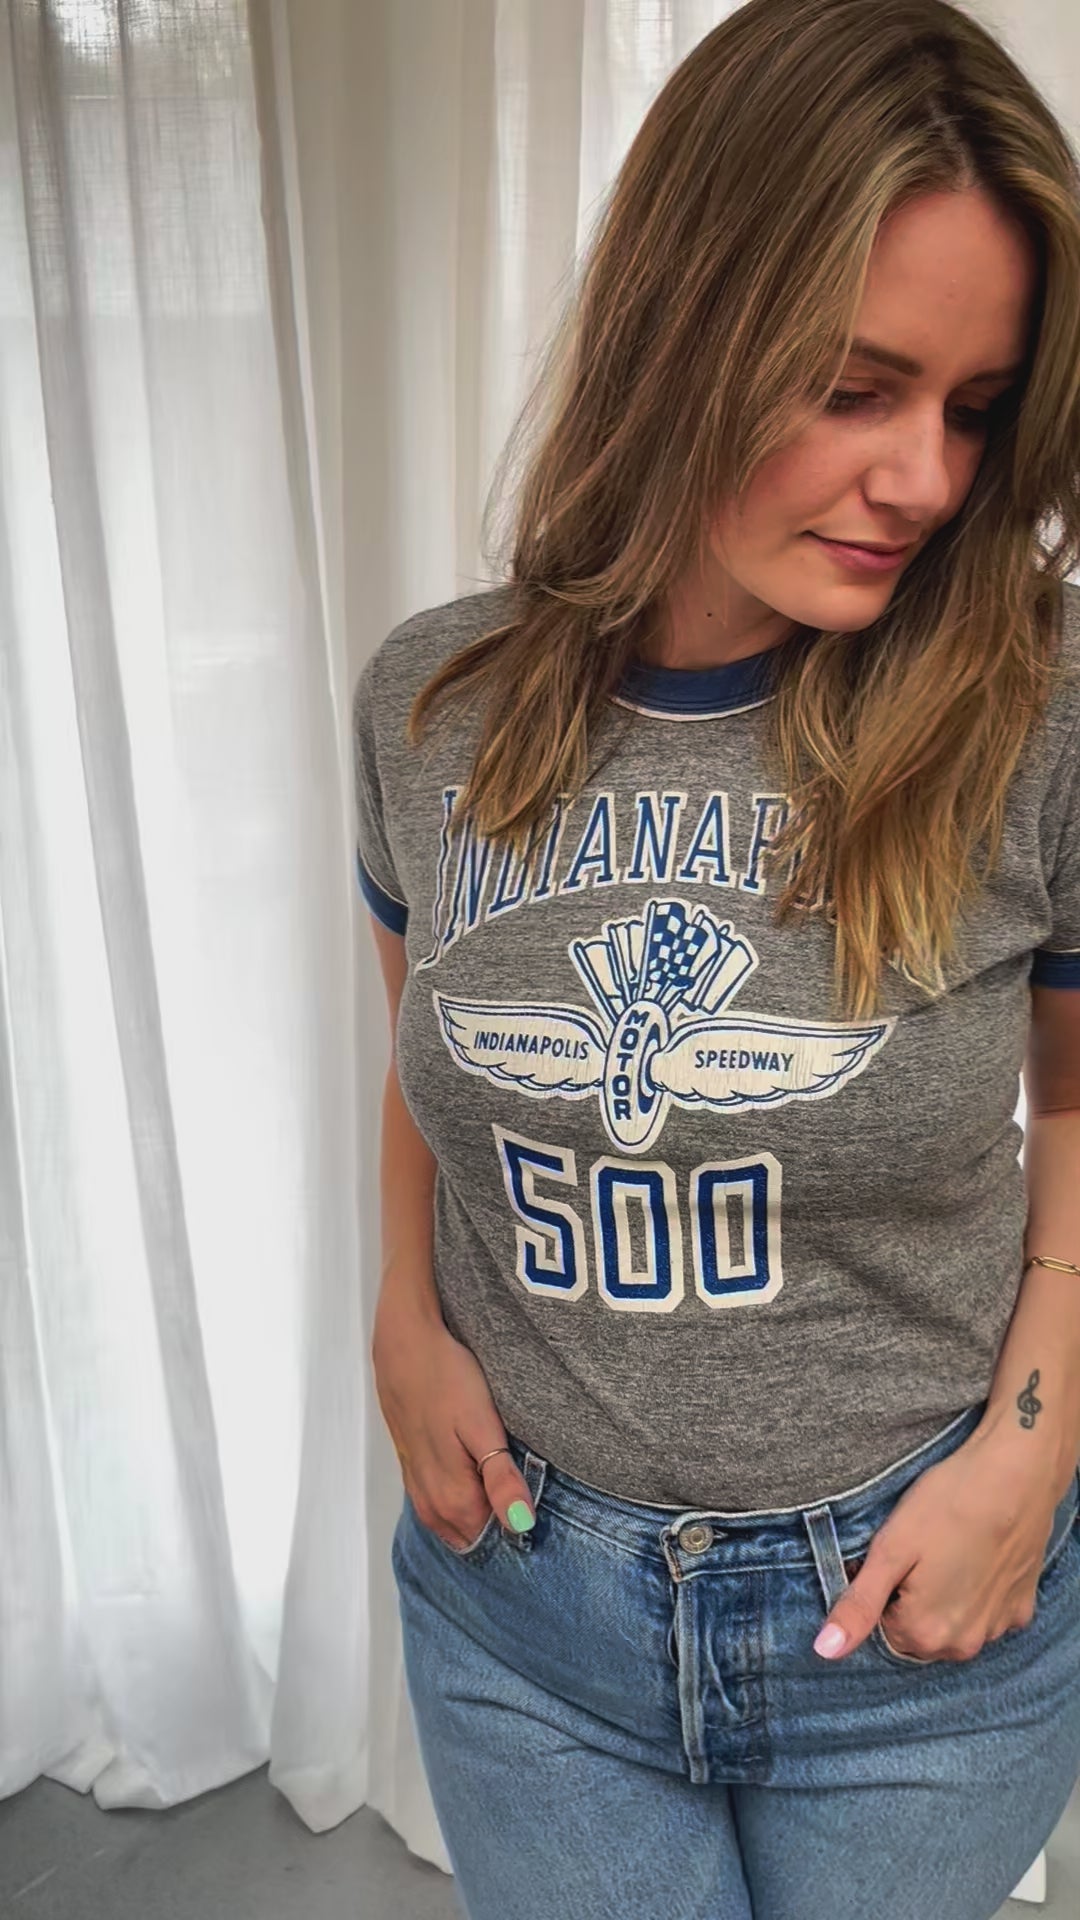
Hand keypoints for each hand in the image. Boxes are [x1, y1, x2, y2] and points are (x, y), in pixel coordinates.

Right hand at [371, 1292, 534, 1548]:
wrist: (404, 1346)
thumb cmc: (448, 1380)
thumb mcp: (483, 1426)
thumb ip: (501, 1478)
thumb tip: (521, 1525)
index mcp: (452, 1499)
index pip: (494, 1541)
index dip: (519, 1528)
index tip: (542, 1510)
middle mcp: (431, 1503)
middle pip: (473, 1536)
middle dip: (500, 1526)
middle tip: (526, 1494)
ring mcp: (417, 1487)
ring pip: (453, 1524)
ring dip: (480, 1516)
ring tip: (506, 1488)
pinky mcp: (412, 1468)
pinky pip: (438, 1506)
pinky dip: (460, 1504)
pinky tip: (476, 1483)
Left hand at [814, 1427, 1060, 1661]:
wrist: (1015, 1475)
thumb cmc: (947, 1505)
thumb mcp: (890, 1550)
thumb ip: (858, 1605)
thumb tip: (826, 1650)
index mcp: (926, 1634)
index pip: (883, 1628)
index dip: (882, 1589)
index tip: (894, 1558)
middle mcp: (965, 1645)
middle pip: (918, 1631)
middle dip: (911, 1598)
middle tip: (919, 1551)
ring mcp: (998, 1628)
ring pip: (953, 1624)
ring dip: (945, 1597)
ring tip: (948, 1549)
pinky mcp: (1022, 1608)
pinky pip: (986, 1612)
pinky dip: (977, 1591)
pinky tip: (976, 1554)